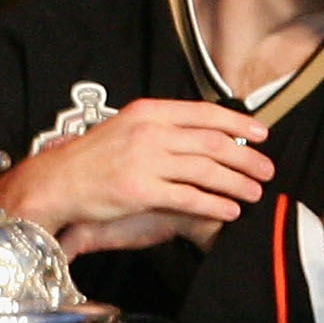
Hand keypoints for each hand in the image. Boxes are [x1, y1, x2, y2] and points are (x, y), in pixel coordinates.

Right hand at [0, 97, 272, 254]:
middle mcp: (150, 132)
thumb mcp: (127, 128)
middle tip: (266, 170)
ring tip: (254, 193)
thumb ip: (162, 129)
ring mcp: (145, 161)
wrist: (57, 181)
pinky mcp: (141, 190)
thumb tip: (204, 136)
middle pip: (212, 142)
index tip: (261, 134)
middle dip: (246, 157)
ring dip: (236, 182)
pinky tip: (229, 210)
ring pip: (206, 170)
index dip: (238, 123)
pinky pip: (189, 197)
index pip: (204, 113)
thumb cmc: (93, 158)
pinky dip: (214, 204)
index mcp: (148, 112)